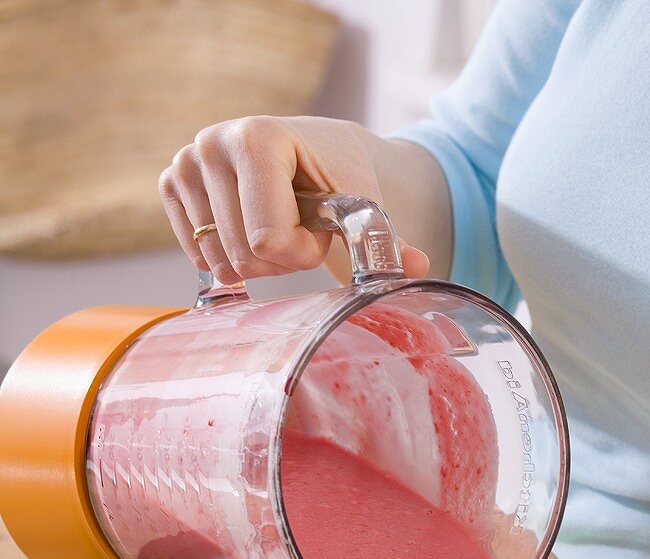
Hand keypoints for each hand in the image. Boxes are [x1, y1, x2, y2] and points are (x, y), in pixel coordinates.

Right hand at [158, 116, 435, 285]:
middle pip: (244, 256)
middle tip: (298, 226)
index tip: (321, 225)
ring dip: (258, 260)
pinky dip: (231, 256)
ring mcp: (186, 163)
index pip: (270, 240)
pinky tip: (248, 225)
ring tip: (274, 222)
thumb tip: (417, 270)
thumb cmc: (341, 178)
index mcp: (258, 137)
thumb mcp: (366, 205)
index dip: (305, 251)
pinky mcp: (172, 184)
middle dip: (282, 257)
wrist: (316, 153)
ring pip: (222, 264)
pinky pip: (200, 258)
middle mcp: (211, 143)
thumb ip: (385, 241)